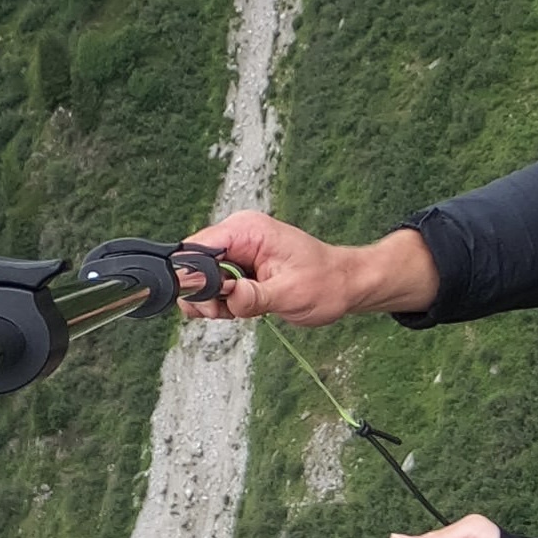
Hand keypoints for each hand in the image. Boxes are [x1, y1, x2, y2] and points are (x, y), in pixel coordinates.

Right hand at [178, 213, 435, 323]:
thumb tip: (222, 293)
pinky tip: (245, 306)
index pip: (194, 248)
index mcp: (248, 230)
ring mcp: (237, 252)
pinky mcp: (239, 269)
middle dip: (204, 293)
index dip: (194, 277)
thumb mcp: (289, 293)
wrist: (346, 286)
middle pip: (191, 265)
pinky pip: (213, 288)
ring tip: (245, 306)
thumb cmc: (326, 283)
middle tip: (230, 307)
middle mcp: (238, 236)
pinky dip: (222, 303)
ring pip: (199, 280)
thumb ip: (251, 295)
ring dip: (214, 301)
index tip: (212, 297)